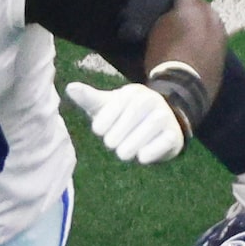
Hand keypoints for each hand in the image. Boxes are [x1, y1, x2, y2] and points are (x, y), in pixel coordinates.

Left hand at [64, 79, 185, 163]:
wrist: (155, 130)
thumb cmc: (123, 118)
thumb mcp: (106, 107)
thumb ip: (89, 99)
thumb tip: (70, 88)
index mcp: (133, 93)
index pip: (119, 103)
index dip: (106, 118)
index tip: (97, 131)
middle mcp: (151, 101)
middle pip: (134, 115)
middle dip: (119, 133)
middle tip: (110, 145)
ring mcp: (165, 117)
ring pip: (150, 128)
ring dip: (133, 143)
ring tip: (122, 154)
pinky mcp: (174, 135)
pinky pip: (165, 141)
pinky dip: (152, 151)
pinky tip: (141, 157)